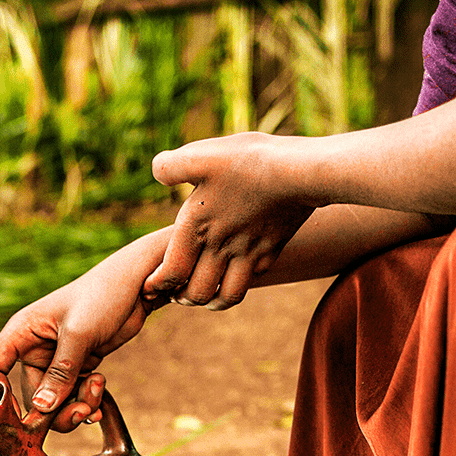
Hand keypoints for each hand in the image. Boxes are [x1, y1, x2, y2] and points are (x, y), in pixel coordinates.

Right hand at [0, 230, 170, 431]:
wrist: (134, 286)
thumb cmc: (101, 296)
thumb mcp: (79, 334)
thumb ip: (60, 373)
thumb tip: (42, 408)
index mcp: (21, 333)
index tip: (20, 416)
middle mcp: (33, 349)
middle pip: (29, 397)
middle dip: (55, 411)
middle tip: (81, 411)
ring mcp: (55, 361)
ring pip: (54, 403)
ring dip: (75, 407)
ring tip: (96, 390)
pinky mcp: (76, 367)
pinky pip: (72, 397)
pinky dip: (86, 402)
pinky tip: (99, 394)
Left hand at [144, 133, 317, 308]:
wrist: (301, 172)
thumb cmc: (247, 161)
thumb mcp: (200, 155)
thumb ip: (170, 166)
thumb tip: (156, 172)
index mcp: (196, 227)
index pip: (171, 273)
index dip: (159, 284)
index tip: (154, 283)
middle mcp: (221, 247)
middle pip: (197, 294)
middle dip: (183, 297)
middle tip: (177, 291)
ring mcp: (249, 253)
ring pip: (227, 296)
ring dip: (213, 300)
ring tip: (205, 294)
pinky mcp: (272, 249)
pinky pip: (253, 278)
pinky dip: (242, 281)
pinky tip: (238, 272)